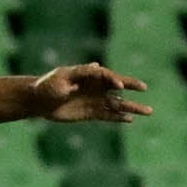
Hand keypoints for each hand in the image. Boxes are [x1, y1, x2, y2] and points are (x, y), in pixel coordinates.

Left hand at [33, 63, 152, 122]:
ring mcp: (94, 100)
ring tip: (148, 111)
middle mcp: (94, 87)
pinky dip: (118, 118)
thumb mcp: (60, 78)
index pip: (106, 75)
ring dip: (131, 107)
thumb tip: (95, 66)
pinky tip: (130, 120)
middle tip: (144, 88)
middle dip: (131, 86)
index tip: (120, 86)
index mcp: (87, 75)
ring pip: (117, 104)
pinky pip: (108, 115)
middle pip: (116, 86)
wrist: (38, 101)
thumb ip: (77, 75)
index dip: (114, 79)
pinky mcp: (91, 113)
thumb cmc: (47, 85)